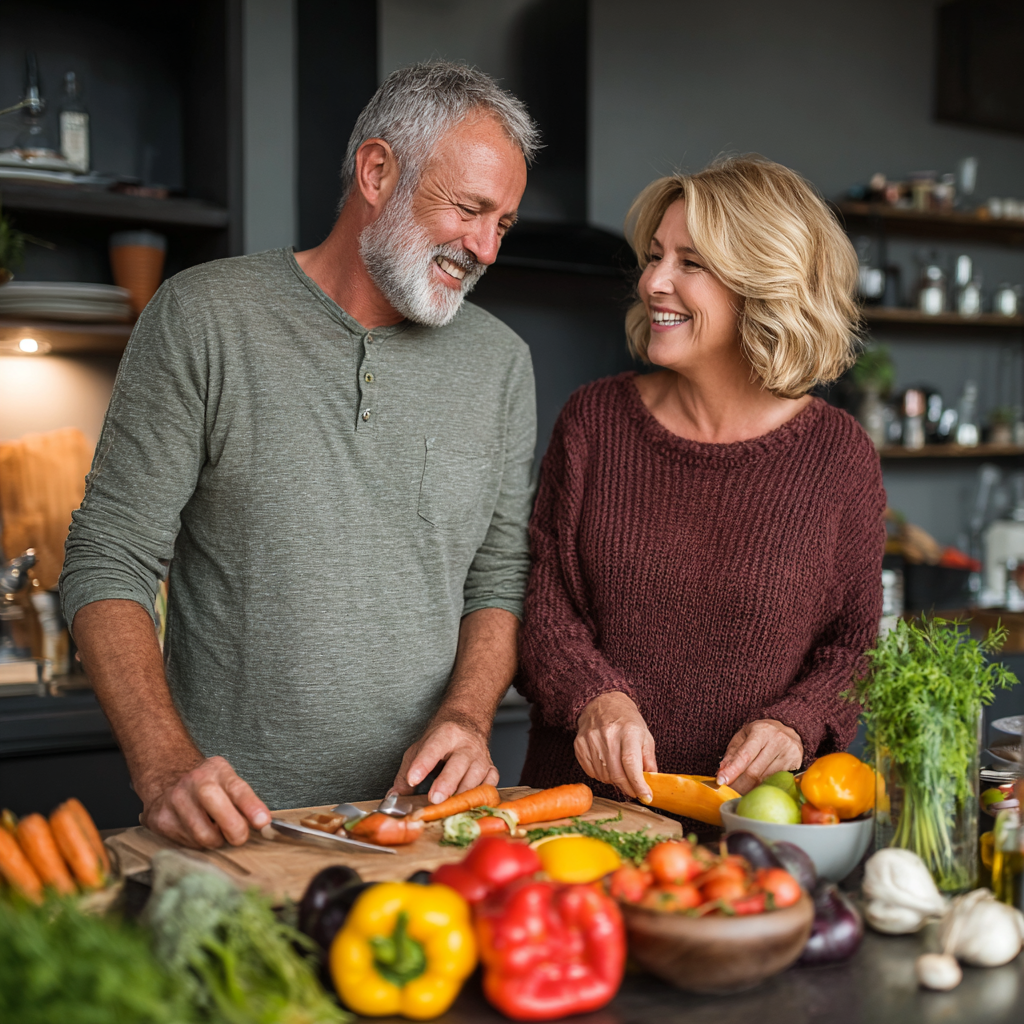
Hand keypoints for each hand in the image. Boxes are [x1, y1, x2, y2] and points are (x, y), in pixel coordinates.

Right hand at [139, 755, 270, 848]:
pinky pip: (187, 844)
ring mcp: (174, 801)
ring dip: (216, 840)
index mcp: (216, 771)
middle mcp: (193, 783)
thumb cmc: (206, 782)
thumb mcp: (228, 780)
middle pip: (219, 812)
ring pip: (203, 837)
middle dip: (235, 830)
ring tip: (215, 829)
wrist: (167, 777)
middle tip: (240, 835)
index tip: (263, 822)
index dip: (251, 807)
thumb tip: (265, 824)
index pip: (237, 789)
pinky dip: (197, 843)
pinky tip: (196, 829)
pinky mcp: (160, 820)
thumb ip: (245, 800)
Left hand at [390, 713, 498, 804]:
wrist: (467, 722)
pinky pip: (490, 784)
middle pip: (458, 764)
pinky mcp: (490, 769)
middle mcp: (465, 745)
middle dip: (446, 783)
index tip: (413, 779)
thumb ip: (406, 773)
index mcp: (445, 735)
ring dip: (463, 794)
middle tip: (434, 799)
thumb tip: (394, 797)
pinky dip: (482, 795)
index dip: (423, 765)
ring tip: (450, 808)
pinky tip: (471, 804)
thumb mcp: (419, 748)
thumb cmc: (441, 739)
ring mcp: (480, 757)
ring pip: (476, 776)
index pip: (432, 749)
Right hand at [574, 692, 656, 801]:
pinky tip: (607, 765)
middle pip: (616, 773)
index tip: (645, 796)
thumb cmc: (627, 721)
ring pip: (603, 775)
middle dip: (628, 787)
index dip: (638, 784)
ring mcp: (591, 739)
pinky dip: (601, 775)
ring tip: (620, 770)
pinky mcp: (579, 744)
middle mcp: (608, 734)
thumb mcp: (645, 736)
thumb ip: (649, 760)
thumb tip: (651, 783)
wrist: (602, 702)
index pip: (631, 763)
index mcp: (628, 730)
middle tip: (634, 791)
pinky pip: (591, 772)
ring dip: (614, 780)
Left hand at [716, 719, 802, 793]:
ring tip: (739, 792)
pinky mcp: (796, 764)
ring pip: (765, 780)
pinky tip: (755, 789)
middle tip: (728, 791)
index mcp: (761, 731)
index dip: (732, 771)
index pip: (745, 755)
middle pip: (755, 772)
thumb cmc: (761, 734)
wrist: (787, 729)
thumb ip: (732, 754)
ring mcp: (789, 753)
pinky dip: (763, 788)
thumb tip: (722, 772)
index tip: (721, 781)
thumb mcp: (743, 736)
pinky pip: (776, 782)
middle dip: (739, 785)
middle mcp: (777, 740)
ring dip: (750, 789)